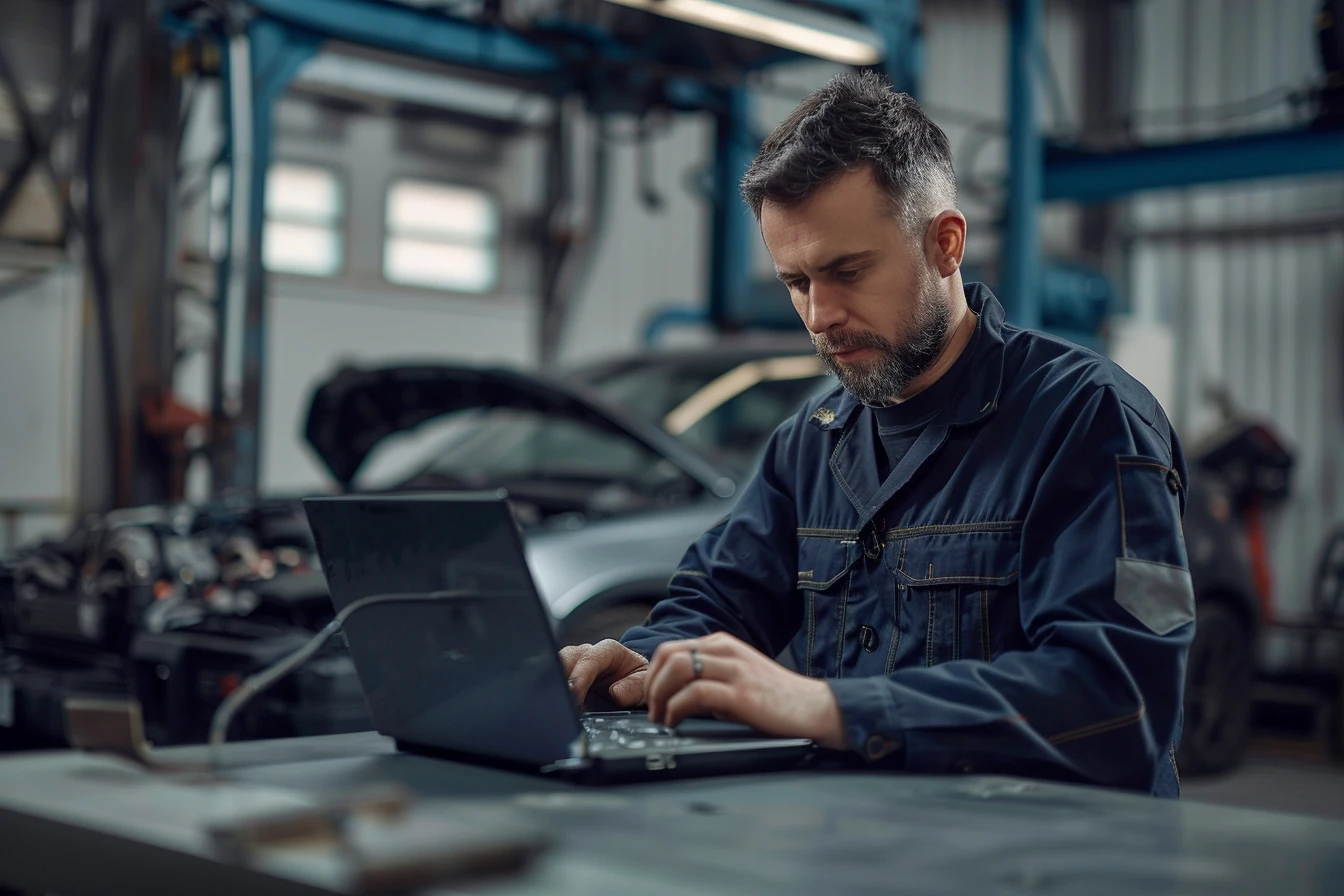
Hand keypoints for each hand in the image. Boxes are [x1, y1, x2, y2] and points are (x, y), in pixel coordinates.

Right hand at [559, 640, 648, 708]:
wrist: (633, 681)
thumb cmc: (637, 680)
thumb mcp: (643, 684)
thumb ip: (633, 688)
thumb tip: (615, 693)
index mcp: (608, 650)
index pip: (588, 659)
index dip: (579, 678)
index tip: (574, 697)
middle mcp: (588, 652)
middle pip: (565, 658)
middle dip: (559, 679)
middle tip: (559, 702)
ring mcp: (574, 663)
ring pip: (554, 666)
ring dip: (553, 685)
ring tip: (554, 704)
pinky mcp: (565, 675)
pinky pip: (553, 678)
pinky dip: (552, 690)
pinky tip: (552, 704)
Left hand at [644, 632, 846, 748]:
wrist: (814, 709)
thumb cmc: (776, 699)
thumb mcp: (736, 678)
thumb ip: (708, 677)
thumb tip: (672, 694)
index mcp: (722, 645)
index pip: (671, 649)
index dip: (652, 675)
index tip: (651, 698)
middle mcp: (726, 651)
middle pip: (668, 654)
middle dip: (651, 684)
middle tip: (652, 710)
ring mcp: (734, 670)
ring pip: (677, 668)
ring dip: (660, 695)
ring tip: (662, 717)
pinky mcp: (740, 693)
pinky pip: (694, 693)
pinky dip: (676, 708)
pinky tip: (677, 722)